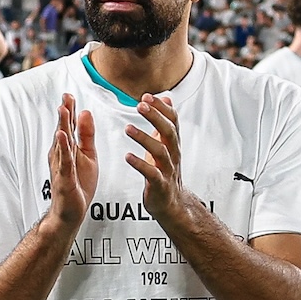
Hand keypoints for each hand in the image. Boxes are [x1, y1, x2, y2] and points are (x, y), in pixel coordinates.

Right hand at [47, 90, 99, 227]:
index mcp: (68, 149)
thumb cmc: (78, 184)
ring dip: (62, 126)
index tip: (70, 94)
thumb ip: (86, 135)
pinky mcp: (65, 179)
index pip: (68, 126)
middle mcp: (61, 156)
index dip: (69, 110)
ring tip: (63, 109)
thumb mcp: (88, 156)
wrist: (70, 213)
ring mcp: (61, 167)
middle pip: (63, 130)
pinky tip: (63, 136)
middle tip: (66, 95)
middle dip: (64, 113)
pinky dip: (64, 149)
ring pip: (62, 143)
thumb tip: (85, 112)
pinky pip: (64, 162)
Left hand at [125, 91, 188, 223]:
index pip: (172, 121)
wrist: (172, 203)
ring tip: (128, 128)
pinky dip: (140, 164)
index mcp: (173, 144)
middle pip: (168, 132)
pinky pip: (151, 174)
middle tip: (140, 105)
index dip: (161, 108)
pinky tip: (128, 156)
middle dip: (155, 117)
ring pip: (160, 152)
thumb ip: (165, 122)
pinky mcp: (160, 185)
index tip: (147, 96)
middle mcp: (173, 154)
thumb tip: (167, 99)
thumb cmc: (165, 171)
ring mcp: (167, 170)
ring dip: (144, 138)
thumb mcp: (167, 144)